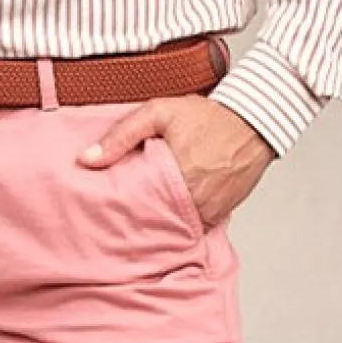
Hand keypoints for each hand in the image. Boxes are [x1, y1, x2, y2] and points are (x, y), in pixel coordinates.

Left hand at [77, 96, 275, 225]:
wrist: (255, 121)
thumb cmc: (208, 116)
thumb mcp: (159, 113)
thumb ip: (122, 135)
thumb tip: (86, 159)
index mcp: (175, 178)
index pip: (136, 209)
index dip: (119, 213)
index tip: (104, 212)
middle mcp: (194, 201)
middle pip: (154, 223)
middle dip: (136, 221)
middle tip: (116, 218)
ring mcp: (210, 211)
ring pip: (174, 229)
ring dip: (159, 223)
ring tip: (140, 216)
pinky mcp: (221, 214)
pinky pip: (194, 226)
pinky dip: (180, 222)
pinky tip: (167, 213)